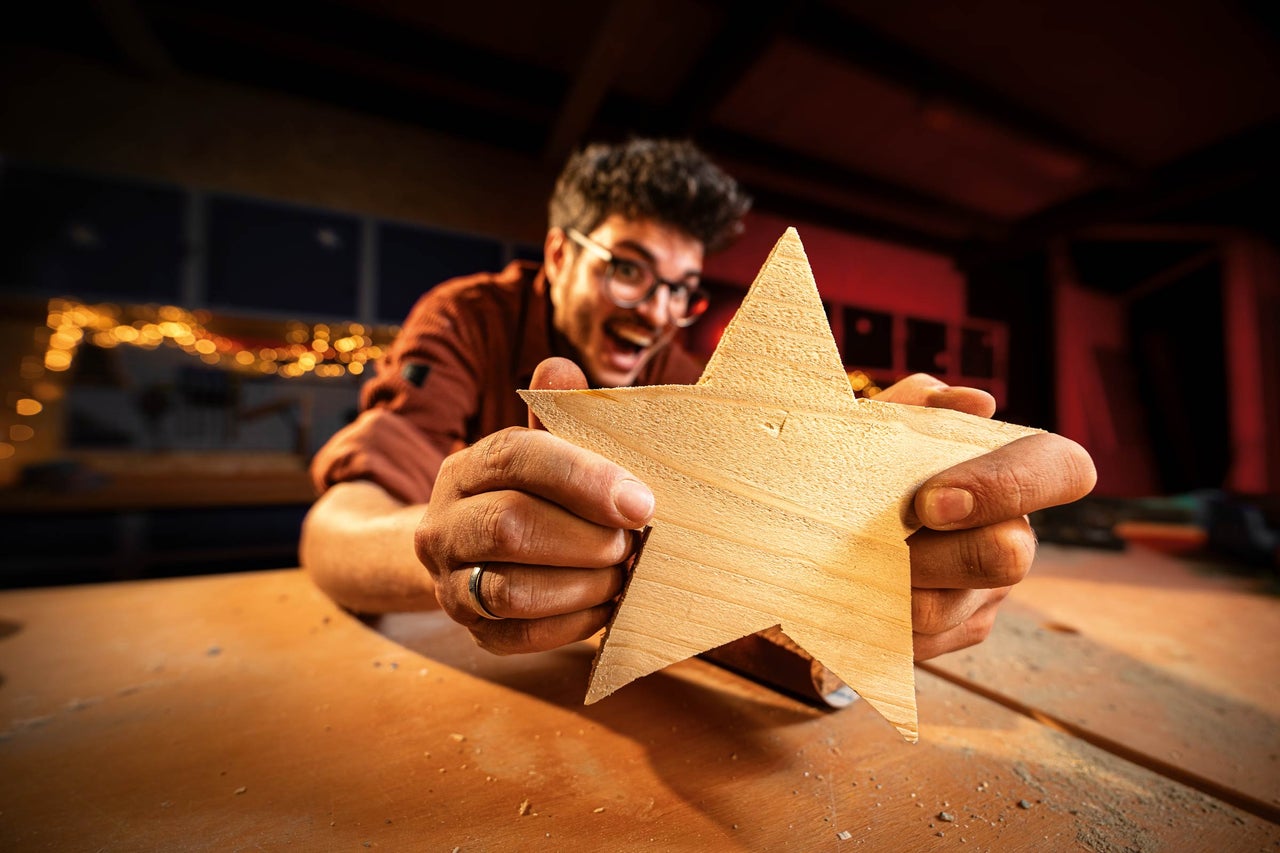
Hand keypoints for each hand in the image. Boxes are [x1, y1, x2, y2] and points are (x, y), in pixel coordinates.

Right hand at [414, 359, 650, 652]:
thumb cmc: (530, 492)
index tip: (642, 502)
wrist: (474, 554)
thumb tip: (560, 370)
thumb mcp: (542, 447)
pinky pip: (520, 637)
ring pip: (511, 590)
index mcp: (465, 467)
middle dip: (585, 538)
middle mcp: (444, 524)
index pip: (516, 458)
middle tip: (632, 543)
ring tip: (621, 574)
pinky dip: (572, 624)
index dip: (583, 478)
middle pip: (510, 526)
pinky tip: (606, 606)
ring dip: (582, 584)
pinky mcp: (472, 631)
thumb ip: (557, 412)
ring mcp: (450, 582)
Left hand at [873, 374, 1096, 660]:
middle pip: (1007, 556)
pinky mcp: (959, 631)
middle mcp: (1015, 533)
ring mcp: (990, 590)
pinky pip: (923, 639)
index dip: (1004, 486)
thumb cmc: (857, 466)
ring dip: (892, 587)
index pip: (1063, 469)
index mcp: (1008, 471)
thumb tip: (976, 403)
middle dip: (932, 553)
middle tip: (879, 544)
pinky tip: (857, 590)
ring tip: (850, 564)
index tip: (929, 501)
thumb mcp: (874, 426)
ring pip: (948, 607)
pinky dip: (880, 614)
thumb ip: (918, 405)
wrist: (816, 527)